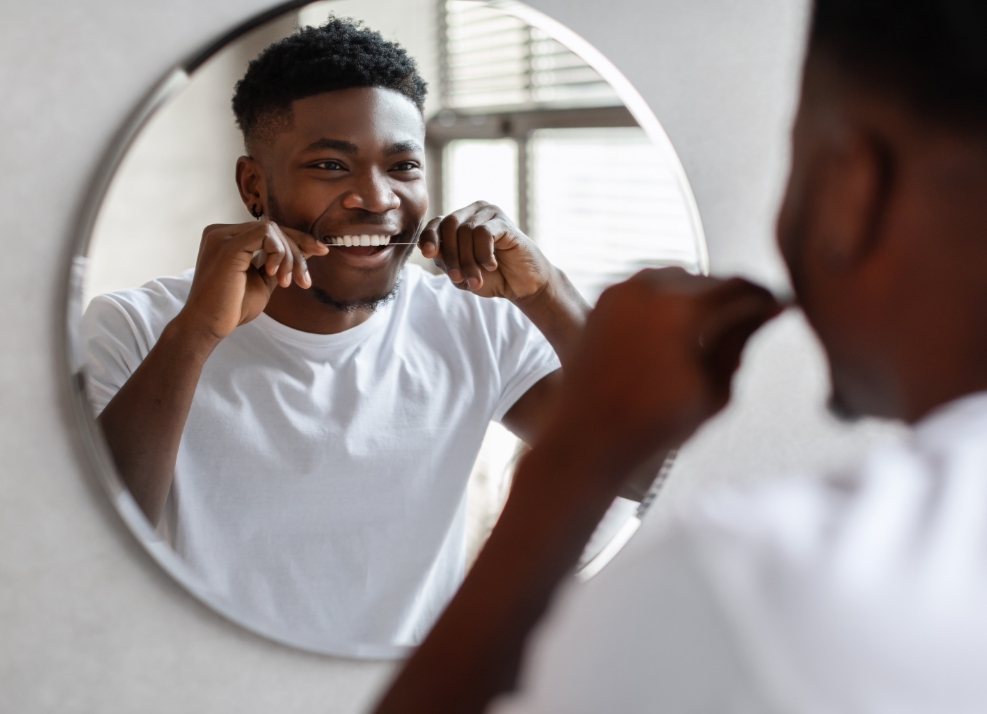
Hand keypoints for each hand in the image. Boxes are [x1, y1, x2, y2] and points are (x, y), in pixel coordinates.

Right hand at [178, 220, 328, 342]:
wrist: (209, 326)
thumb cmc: (232, 308)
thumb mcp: (264, 281)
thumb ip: (280, 263)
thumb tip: (306, 249)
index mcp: (229, 238)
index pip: (269, 231)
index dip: (298, 239)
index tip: (321, 252)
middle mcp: (222, 232)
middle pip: (274, 228)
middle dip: (298, 252)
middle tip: (305, 281)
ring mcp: (222, 236)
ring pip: (273, 230)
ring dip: (290, 256)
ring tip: (288, 283)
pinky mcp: (227, 245)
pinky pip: (265, 234)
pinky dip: (278, 253)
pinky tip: (275, 274)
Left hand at [419, 202, 550, 301]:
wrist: (521, 286)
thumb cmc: (491, 278)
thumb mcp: (461, 272)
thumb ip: (444, 259)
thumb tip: (428, 248)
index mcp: (459, 222)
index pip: (437, 223)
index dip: (429, 237)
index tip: (428, 254)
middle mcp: (473, 213)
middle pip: (449, 226)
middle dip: (451, 255)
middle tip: (457, 278)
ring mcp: (489, 214)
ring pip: (466, 232)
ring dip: (468, 261)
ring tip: (476, 279)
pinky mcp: (503, 221)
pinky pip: (483, 233)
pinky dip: (483, 254)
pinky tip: (491, 266)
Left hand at [552, 268, 781, 476]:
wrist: (587, 437)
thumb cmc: (653, 424)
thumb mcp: (714, 390)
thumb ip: (741, 343)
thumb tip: (766, 313)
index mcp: (681, 310)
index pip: (738, 287)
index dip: (763, 298)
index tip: (777, 309)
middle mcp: (648, 289)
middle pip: (708, 280)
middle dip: (731, 297)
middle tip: (751, 319)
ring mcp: (621, 292)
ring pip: (676, 279)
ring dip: (698, 296)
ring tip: (713, 327)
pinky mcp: (603, 301)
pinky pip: (647, 288)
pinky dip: (667, 300)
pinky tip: (676, 328)